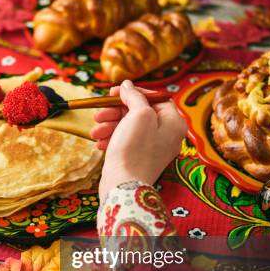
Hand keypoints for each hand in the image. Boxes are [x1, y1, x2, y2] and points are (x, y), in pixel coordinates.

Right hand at [90, 80, 186, 199]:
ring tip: (95, 131)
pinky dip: (111, 138)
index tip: (114, 93)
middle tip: (99, 113)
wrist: (124, 185)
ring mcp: (152, 148)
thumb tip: (127, 85)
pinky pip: (125, 141)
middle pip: (139, 113)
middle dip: (115, 112)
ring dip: (109, 125)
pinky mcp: (138, 159)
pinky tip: (99, 142)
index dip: (134, 93)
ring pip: (129, 127)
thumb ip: (135, 96)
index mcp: (174, 123)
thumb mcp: (138, 115)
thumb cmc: (135, 149)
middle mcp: (166, 135)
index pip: (156, 98)